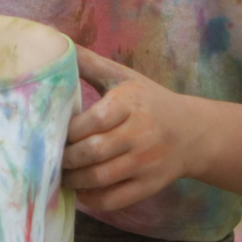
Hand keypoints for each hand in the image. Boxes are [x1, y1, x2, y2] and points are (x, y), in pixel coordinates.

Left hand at [64, 47, 198, 211]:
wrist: (193, 133)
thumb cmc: (150, 102)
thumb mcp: (124, 78)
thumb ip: (90, 64)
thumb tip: (56, 42)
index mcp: (131, 104)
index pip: (94, 120)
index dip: (68, 131)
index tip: (53, 132)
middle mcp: (141, 134)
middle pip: (94, 152)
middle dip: (66, 158)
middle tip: (48, 158)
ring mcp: (146, 163)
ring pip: (101, 178)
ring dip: (74, 180)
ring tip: (60, 175)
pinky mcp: (149, 186)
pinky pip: (114, 199)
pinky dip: (91, 199)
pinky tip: (80, 191)